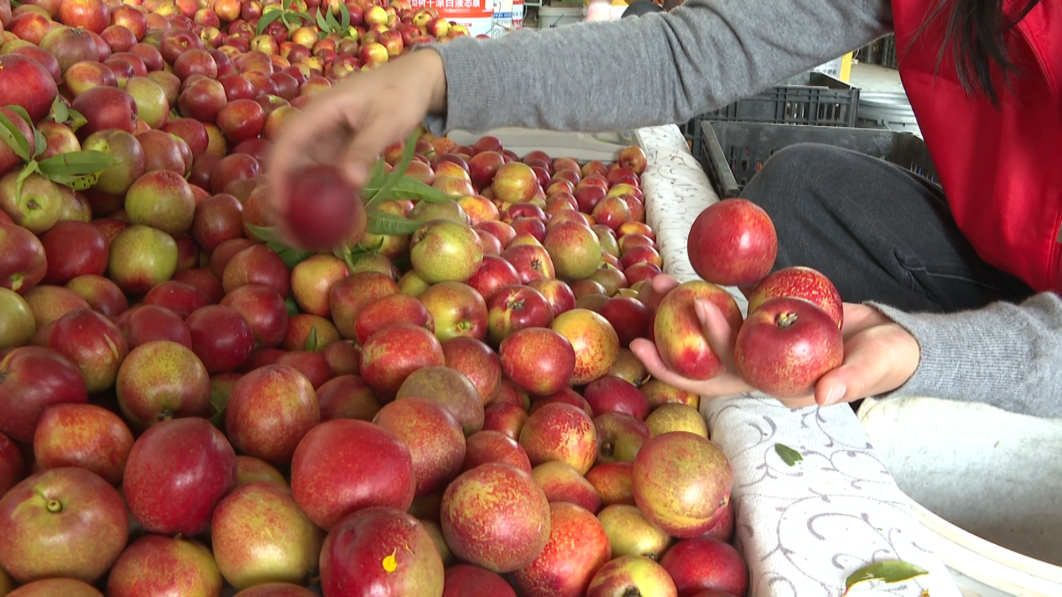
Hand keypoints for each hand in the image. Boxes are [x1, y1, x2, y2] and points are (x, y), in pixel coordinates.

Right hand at [265, 49, 447, 233]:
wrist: (414, 80)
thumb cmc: (400, 93)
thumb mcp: (387, 120)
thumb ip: (367, 148)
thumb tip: (350, 182)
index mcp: (318, 112)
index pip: (285, 145)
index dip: (276, 176)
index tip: (279, 205)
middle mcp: (314, 127)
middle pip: (285, 162)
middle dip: (279, 196)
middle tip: (286, 231)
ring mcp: (323, 139)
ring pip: (301, 173)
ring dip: (297, 202)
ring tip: (301, 235)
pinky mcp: (335, 151)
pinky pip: (321, 177)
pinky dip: (319, 197)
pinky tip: (327, 222)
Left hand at [629, 275, 921, 408]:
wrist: (892, 338)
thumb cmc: (884, 359)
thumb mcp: (874, 367)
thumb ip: (850, 380)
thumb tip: (824, 396)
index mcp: (773, 385)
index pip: (726, 376)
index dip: (699, 358)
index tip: (686, 320)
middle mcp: (757, 366)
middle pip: (704, 353)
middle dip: (669, 333)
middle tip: (646, 299)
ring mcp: (758, 342)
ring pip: (712, 326)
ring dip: (682, 307)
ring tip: (656, 280)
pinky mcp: (766, 318)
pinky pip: (734, 303)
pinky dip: (714, 287)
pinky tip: (690, 268)